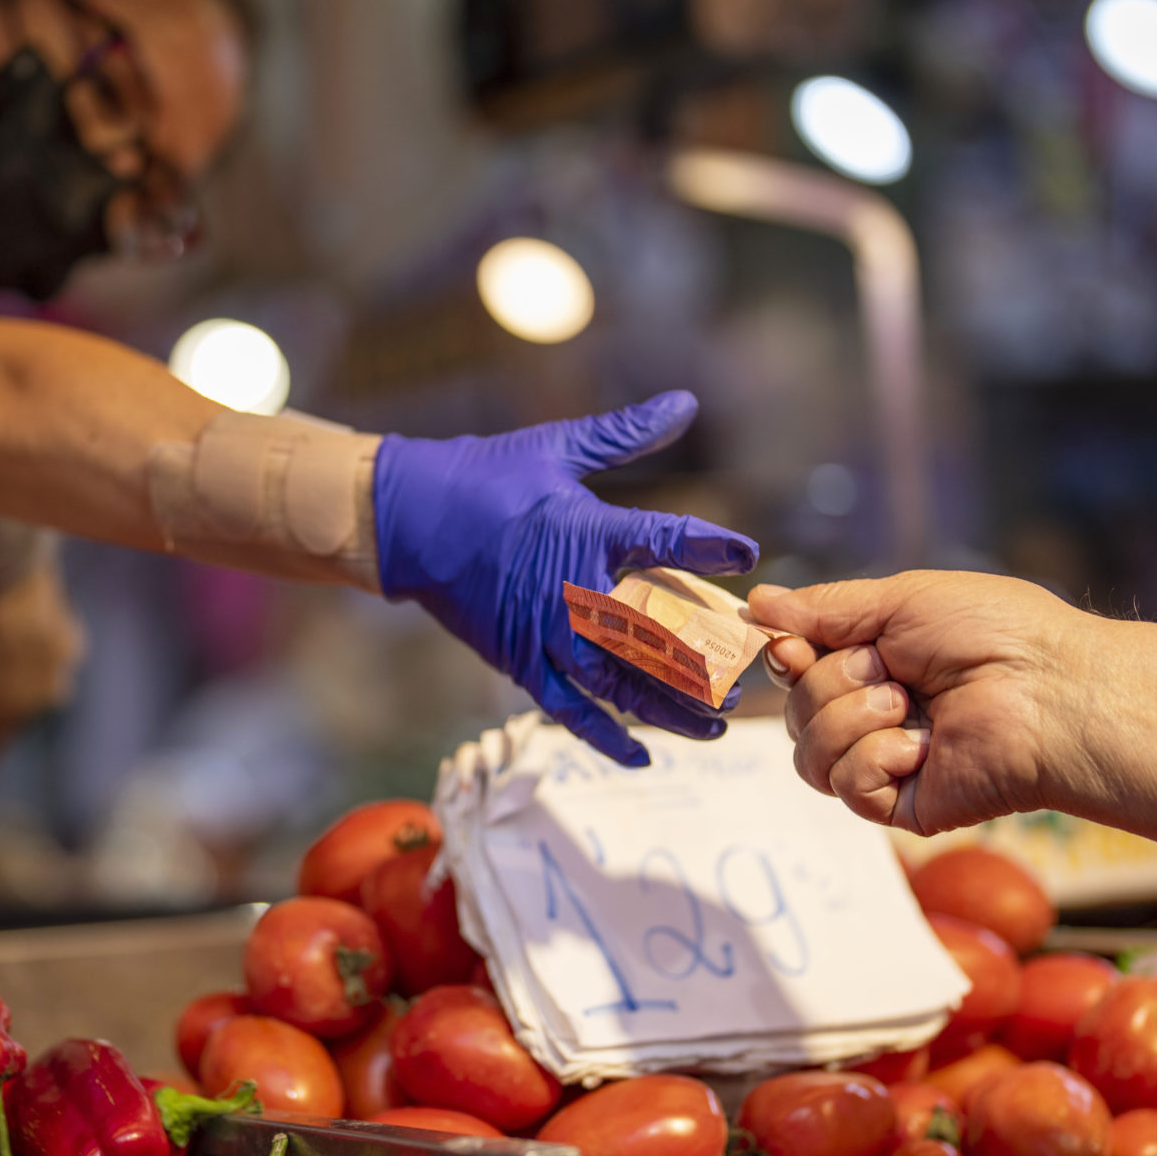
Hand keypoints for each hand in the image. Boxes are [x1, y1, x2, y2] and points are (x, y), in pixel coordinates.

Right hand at [375, 392, 758, 765]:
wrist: (408, 521)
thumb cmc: (484, 478)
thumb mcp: (557, 448)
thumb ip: (625, 433)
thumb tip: (684, 401)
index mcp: (587, 532)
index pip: (666, 540)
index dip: (711, 548)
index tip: (748, 555)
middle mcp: (574, 592)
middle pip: (657, 637)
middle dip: (706, 660)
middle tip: (746, 675)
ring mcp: (547, 635)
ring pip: (621, 685)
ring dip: (670, 708)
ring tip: (714, 725)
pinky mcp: (521, 662)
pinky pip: (570, 710)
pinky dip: (605, 736)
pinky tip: (642, 753)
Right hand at [747, 571, 1097, 833]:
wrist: (1050, 690)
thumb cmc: (994, 634)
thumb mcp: (899, 600)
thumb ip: (824, 609)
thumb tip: (757, 603)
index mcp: (876, 662)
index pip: (796, 669)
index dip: (784, 659)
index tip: (791, 647)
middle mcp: (875, 713)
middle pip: (793, 712)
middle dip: (830, 683)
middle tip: (889, 670)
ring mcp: (887, 762)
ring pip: (807, 754)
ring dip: (849, 719)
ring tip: (906, 705)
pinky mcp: (901, 804)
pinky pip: (844, 786)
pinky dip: (874, 757)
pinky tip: (921, 747)